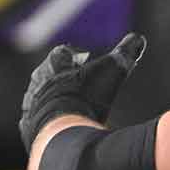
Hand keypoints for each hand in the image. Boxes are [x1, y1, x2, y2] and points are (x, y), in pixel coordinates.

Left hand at [19, 32, 145, 152]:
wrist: (62, 130)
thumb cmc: (88, 97)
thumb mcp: (114, 70)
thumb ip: (127, 52)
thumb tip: (139, 38)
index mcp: (54, 63)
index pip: (63, 52)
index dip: (78, 56)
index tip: (89, 62)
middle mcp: (38, 81)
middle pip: (50, 73)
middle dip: (64, 77)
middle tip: (82, 85)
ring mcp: (32, 104)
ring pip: (42, 97)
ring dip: (56, 99)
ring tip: (73, 107)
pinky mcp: (29, 126)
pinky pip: (37, 120)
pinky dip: (50, 120)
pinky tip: (60, 125)